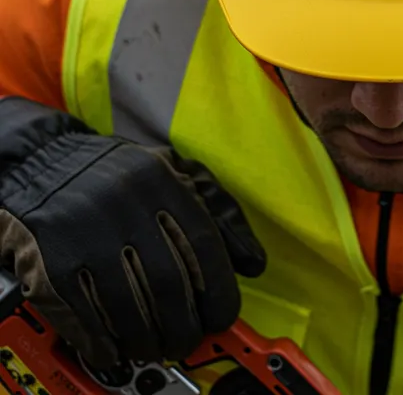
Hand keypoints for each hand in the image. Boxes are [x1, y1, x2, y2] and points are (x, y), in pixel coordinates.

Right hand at [0, 97, 265, 368]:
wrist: (42, 161)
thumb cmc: (120, 173)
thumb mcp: (177, 173)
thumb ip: (220, 210)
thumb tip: (254, 263)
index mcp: (163, 180)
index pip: (203, 243)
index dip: (218, 289)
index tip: (222, 316)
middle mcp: (127, 203)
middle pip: (167, 281)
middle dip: (184, 324)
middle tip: (188, 341)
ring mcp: (86, 231)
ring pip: (127, 304)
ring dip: (146, 339)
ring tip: (154, 348)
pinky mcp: (50, 258)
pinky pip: (82, 312)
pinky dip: (102, 340)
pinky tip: (114, 348)